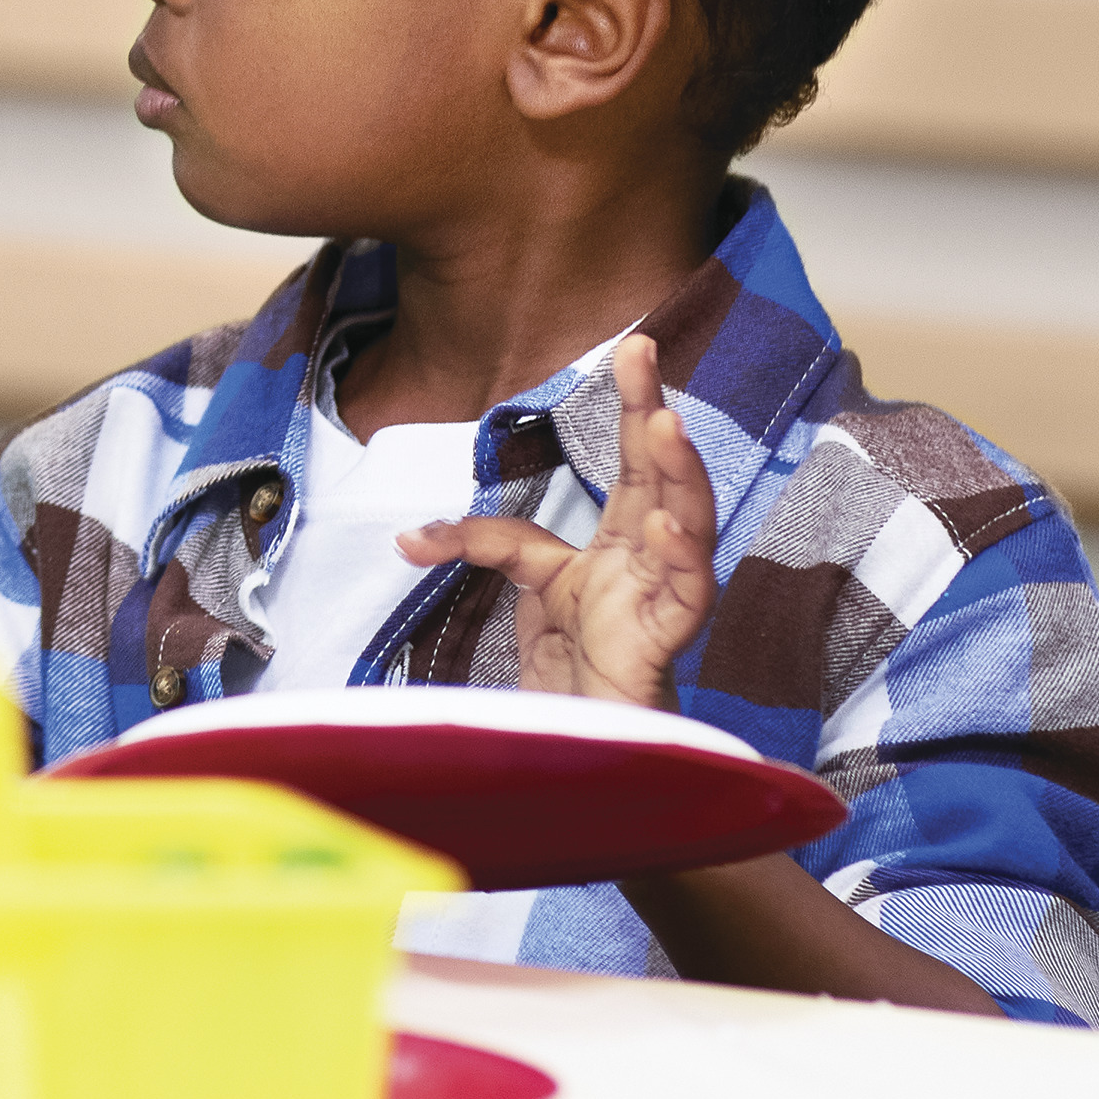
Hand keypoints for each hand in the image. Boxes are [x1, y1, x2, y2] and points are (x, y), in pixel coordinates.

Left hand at [397, 332, 711, 710]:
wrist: (584, 748)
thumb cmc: (573, 669)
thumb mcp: (527, 587)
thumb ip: (484, 547)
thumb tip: (409, 535)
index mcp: (623, 543)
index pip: (634, 464)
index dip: (636, 407)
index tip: (633, 349)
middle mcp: (651, 562)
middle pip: (664, 479)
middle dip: (657, 416)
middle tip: (645, 352)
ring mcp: (662, 602)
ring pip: (689, 530)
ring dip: (681, 475)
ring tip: (666, 423)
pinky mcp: (663, 647)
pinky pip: (684, 599)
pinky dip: (679, 558)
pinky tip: (661, 523)